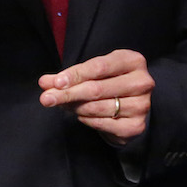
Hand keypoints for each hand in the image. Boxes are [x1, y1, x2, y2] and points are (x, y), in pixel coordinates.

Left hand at [39, 50, 153, 142]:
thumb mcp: (93, 73)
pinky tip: (81, 115)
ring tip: (65, 105)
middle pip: (97, 88)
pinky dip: (86, 120)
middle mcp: (142, 82)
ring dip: (75, 107)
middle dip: (68, 94)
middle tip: (46, 99)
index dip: (75, 75)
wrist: (131, 107)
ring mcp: (142, 105)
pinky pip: (102, 123)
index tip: (55, 83)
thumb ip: (69, 76)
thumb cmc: (110, 83)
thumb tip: (44, 82)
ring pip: (97, 107)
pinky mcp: (136, 125)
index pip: (99, 67)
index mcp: (133, 61)